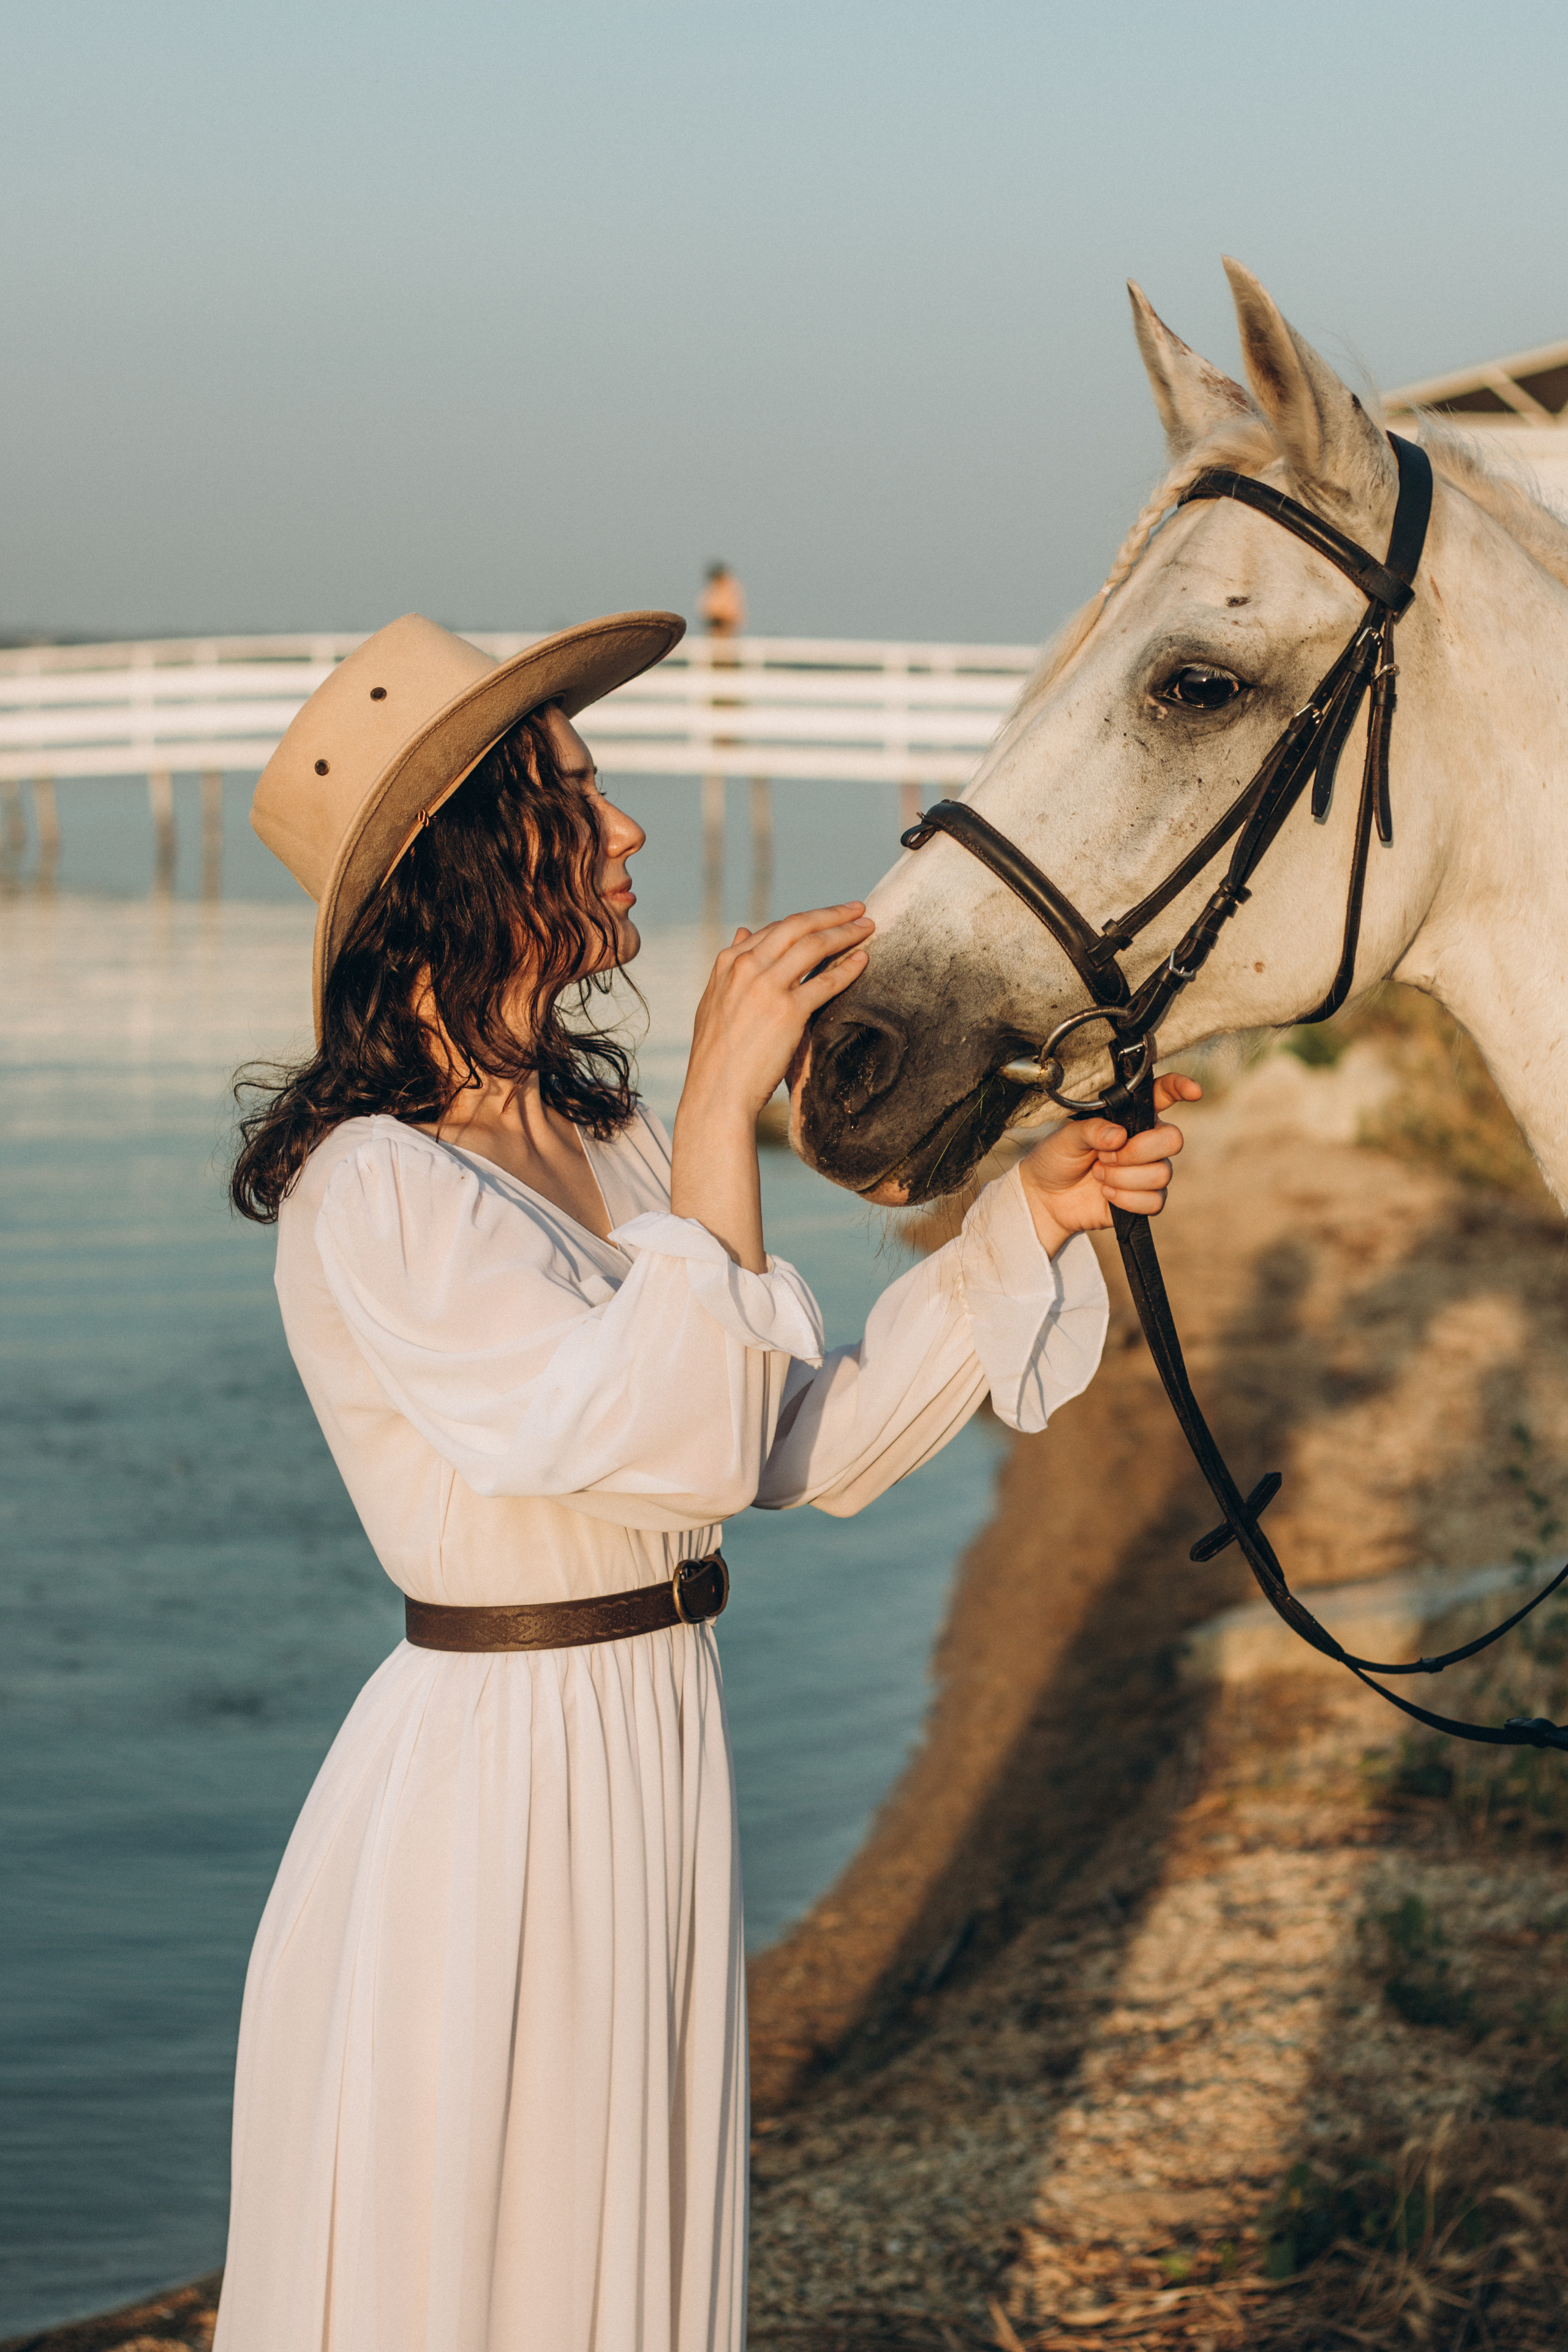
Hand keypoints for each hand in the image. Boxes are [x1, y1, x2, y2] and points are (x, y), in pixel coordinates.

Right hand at [670, 903, 873, 1271]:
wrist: (716, 1093)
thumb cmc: (718, 1056)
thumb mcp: (715, 1002)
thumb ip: (733, 968)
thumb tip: (744, 929)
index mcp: (728, 963)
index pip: (775, 929)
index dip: (806, 919)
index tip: (827, 917)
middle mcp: (746, 968)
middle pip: (797, 927)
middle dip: (831, 914)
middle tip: (858, 908)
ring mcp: (766, 987)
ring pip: (814, 946)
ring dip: (846, 932)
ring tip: (868, 927)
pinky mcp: (788, 1011)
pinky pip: (826, 981)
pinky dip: (848, 968)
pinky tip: (863, 961)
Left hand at [1017, 1072, 1201, 1257]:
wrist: (1046, 1198)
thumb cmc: (1057, 1158)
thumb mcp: (1066, 1137)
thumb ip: (1091, 1130)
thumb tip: (1119, 1136)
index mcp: (1130, 1116)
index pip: (1163, 1095)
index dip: (1181, 1088)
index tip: (1193, 1092)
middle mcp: (1145, 1141)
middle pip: (1173, 1140)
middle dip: (1138, 1151)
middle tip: (1104, 1156)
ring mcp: (1147, 1171)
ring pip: (1162, 1174)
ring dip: (1124, 1177)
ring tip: (1098, 1173)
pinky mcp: (1144, 1200)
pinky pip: (1154, 1201)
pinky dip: (1127, 1199)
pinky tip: (1106, 1193)